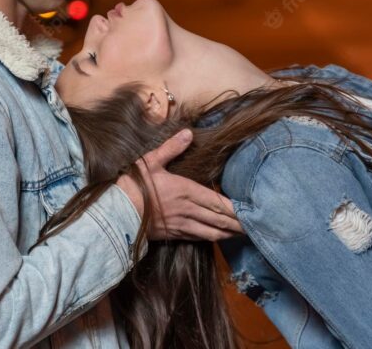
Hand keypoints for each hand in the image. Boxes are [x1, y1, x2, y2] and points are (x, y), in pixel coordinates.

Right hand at [116, 129, 243, 241]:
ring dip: (227, 233)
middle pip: (218, 220)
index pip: (217, 201)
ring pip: (210, 232)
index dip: (235, 208)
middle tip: (254, 226)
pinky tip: (215, 237)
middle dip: (237, 224)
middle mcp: (188, 210)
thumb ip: (171, 148)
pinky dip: (210, 238)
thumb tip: (188, 133)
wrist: (117, 213)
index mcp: (185, 190)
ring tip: (239, 234)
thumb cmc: (133, 185)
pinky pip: (196, 238)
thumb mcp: (151, 161)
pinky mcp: (172, 234)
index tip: (249, 211)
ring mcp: (180, 225)